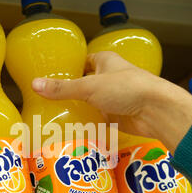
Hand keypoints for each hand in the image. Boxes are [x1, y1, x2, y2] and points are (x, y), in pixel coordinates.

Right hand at [31, 51, 191, 152]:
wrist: (156, 111)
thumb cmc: (128, 89)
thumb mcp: (89, 87)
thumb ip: (63, 88)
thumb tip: (36, 85)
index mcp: (105, 62)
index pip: (82, 62)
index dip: (67, 69)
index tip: (49, 79)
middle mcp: (109, 78)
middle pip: (84, 86)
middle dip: (69, 94)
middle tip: (47, 102)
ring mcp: (113, 98)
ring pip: (90, 104)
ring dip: (77, 111)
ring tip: (54, 118)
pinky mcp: (117, 116)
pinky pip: (97, 119)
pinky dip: (87, 124)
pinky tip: (72, 130)